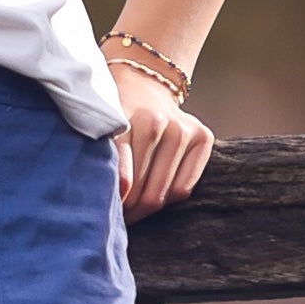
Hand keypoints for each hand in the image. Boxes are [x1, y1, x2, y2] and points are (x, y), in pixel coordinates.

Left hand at [115, 80, 217, 215]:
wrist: (143, 85)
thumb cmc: (116, 114)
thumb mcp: (102, 131)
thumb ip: (103, 161)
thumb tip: (114, 201)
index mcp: (127, 120)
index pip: (123, 178)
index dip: (115, 203)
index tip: (106, 214)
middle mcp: (159, 123)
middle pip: (146, 191)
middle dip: (131, 211)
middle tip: (120, 218)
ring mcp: (183, 129)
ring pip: (166, 192)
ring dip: (147, 209)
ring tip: (134, 212)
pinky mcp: (203, 136)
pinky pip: (185, 187)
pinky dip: (168, 199)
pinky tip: (155, 196)